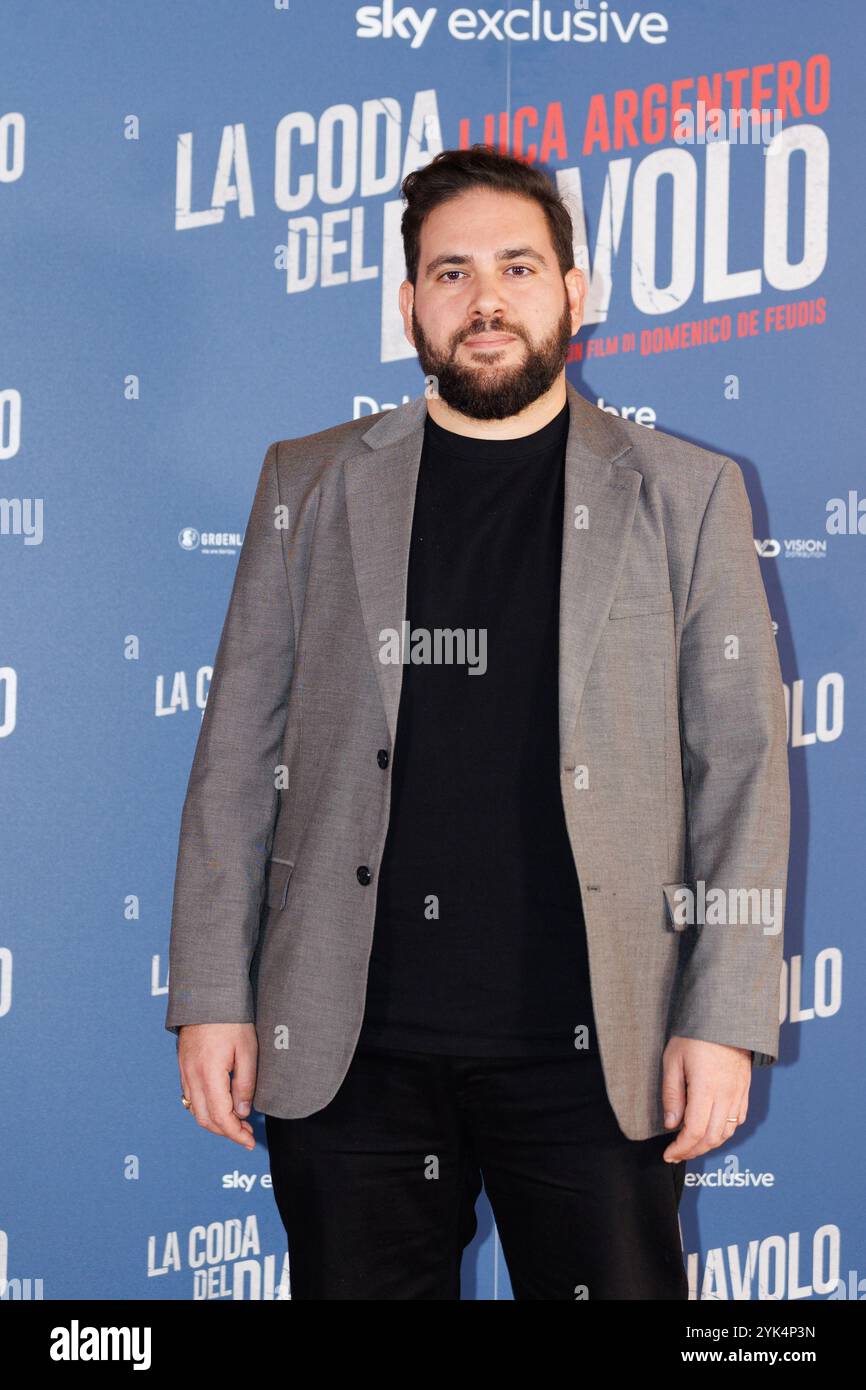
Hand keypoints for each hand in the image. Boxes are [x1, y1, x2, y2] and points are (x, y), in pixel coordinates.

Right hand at [177, 1023, 258, 1149]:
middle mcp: (192, 1077)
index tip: (249, 1141)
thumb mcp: (248, 1051)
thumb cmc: (231, 1019)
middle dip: (226, 1132)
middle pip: (205, 1119)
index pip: (220, 1117)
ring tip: (237, 1122)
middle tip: (247, 1133)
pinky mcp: (184, 1066)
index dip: (236, 1134)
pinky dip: (205, 1108)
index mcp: (209, 1075)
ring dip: (215, 1122)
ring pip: (195, 1110)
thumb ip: (245, 1084)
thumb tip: (242, 1112)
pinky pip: (190, 1097)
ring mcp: (185, 1072)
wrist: (208, 996)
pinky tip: (221, 1105)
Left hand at [661, 1037, 751, 1162]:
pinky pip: (738, 1120)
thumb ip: (672, 1094)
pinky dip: (725, 1132)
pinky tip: (712, 1130)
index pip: (695, 1132)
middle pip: (712, 1138)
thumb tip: (671, 1124)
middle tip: (676, 1153)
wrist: (726, 1017)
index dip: (681, 1148)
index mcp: (706, 1089)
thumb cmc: (696, 1034)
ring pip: (727, 1132)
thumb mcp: (673, 1060)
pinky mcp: (745, 1090)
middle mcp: (726, 1096)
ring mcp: (738, 1094)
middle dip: (693, 1151)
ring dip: (709, 1144)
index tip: (668, 1154)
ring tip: (691, 1145)